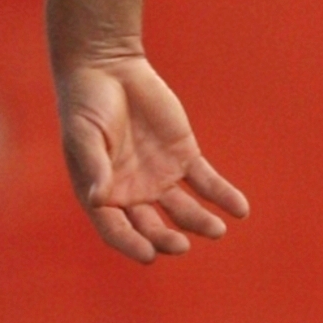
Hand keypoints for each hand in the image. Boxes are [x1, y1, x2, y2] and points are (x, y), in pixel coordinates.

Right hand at [57, 54, 247, 263]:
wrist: (107, 67)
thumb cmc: (85, 104)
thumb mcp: (83, 135)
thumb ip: (94, 167)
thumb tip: (98, 199)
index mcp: (102, 194)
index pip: (116, 229)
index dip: (131, 244)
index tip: (149, 254)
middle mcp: (132, 193)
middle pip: (152, 227)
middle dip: (167, 239)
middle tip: (181, 245)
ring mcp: (159, 177)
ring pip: (183, 210)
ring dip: (200, 222)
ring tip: (217, 230)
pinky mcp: (183, 157)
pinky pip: (206, 182)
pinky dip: (223, 195)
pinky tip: (239, 209)